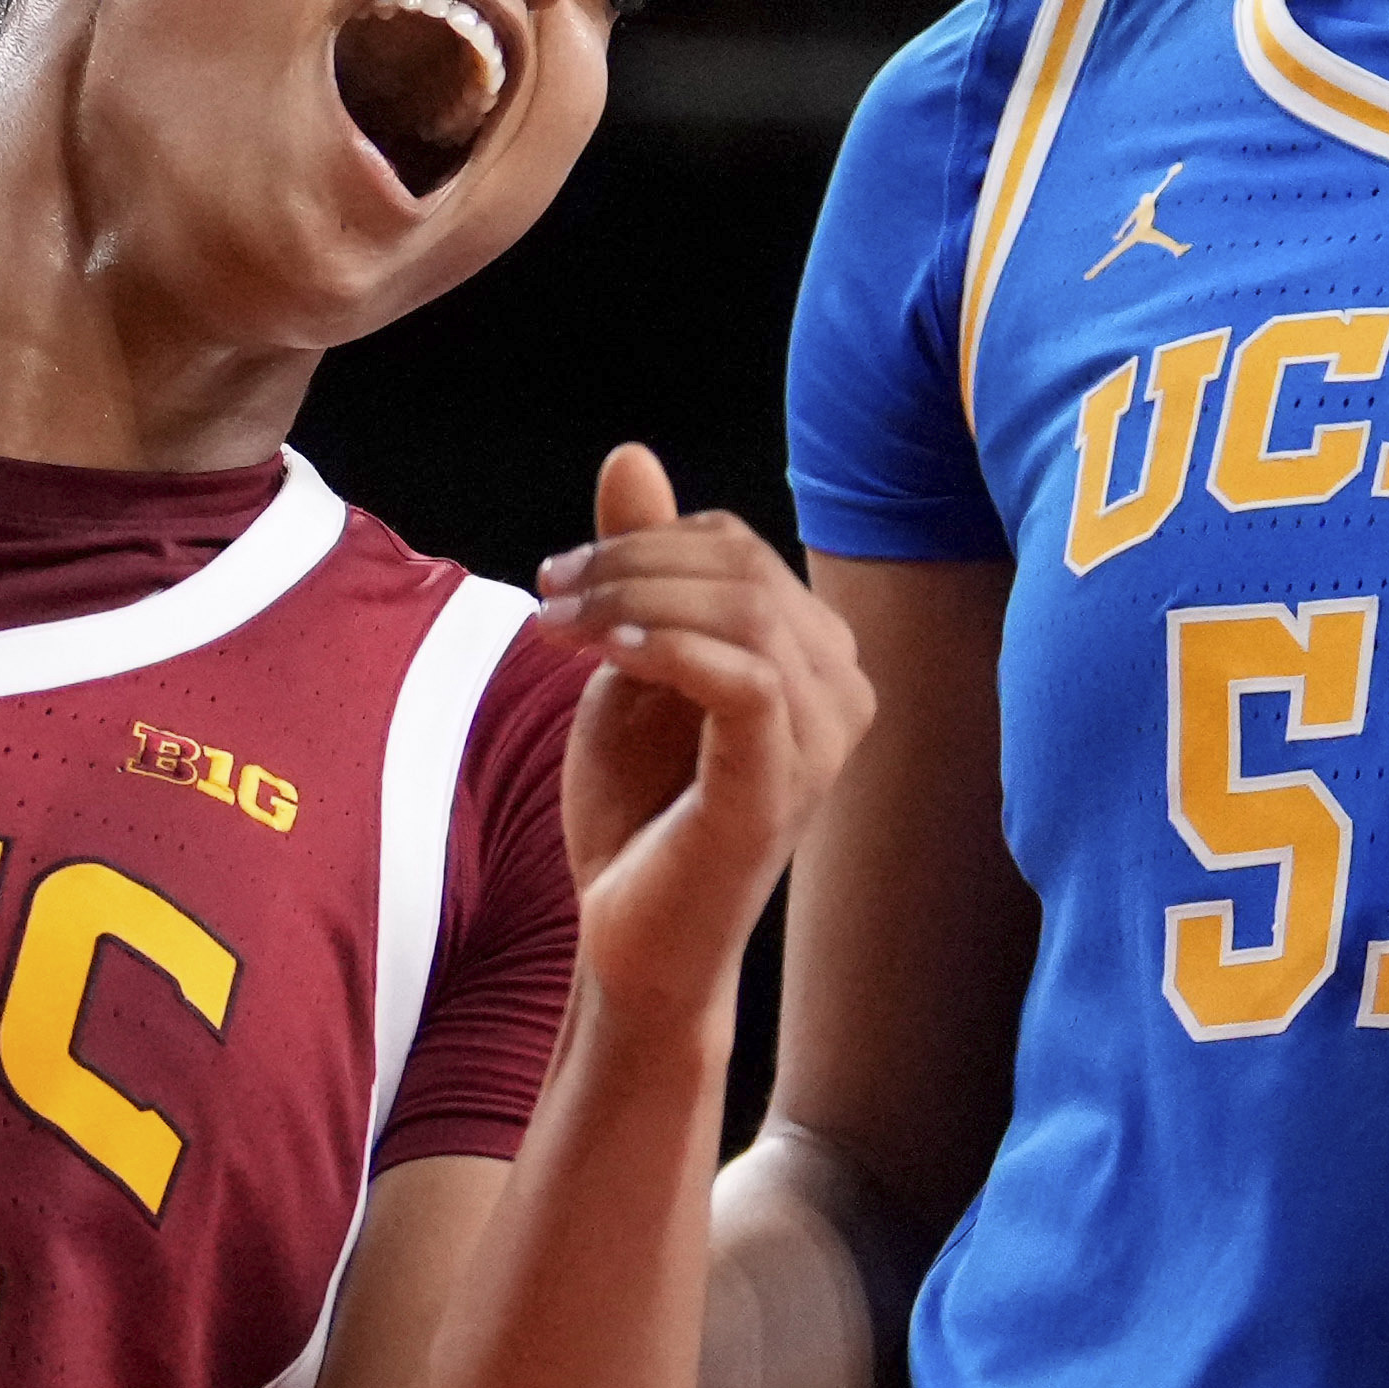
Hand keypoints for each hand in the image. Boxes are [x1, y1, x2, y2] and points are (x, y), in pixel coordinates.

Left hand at [531, 447, 874, 1032]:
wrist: (632, 936)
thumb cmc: (638, 807)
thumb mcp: (629, 661)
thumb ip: (641, 565)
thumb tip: (632, 451)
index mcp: (812, 654)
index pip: (737, 547)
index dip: (643, 542)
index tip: (557, 575)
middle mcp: (840, 689)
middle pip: (742, 567)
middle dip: (631, 563)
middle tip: (548, 591)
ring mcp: (821, 742)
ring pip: (746, 611)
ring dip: (636, 600)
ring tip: (560, 624)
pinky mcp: (782, 786)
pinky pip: (746, 680)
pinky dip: (669, 649)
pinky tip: (607, 654)